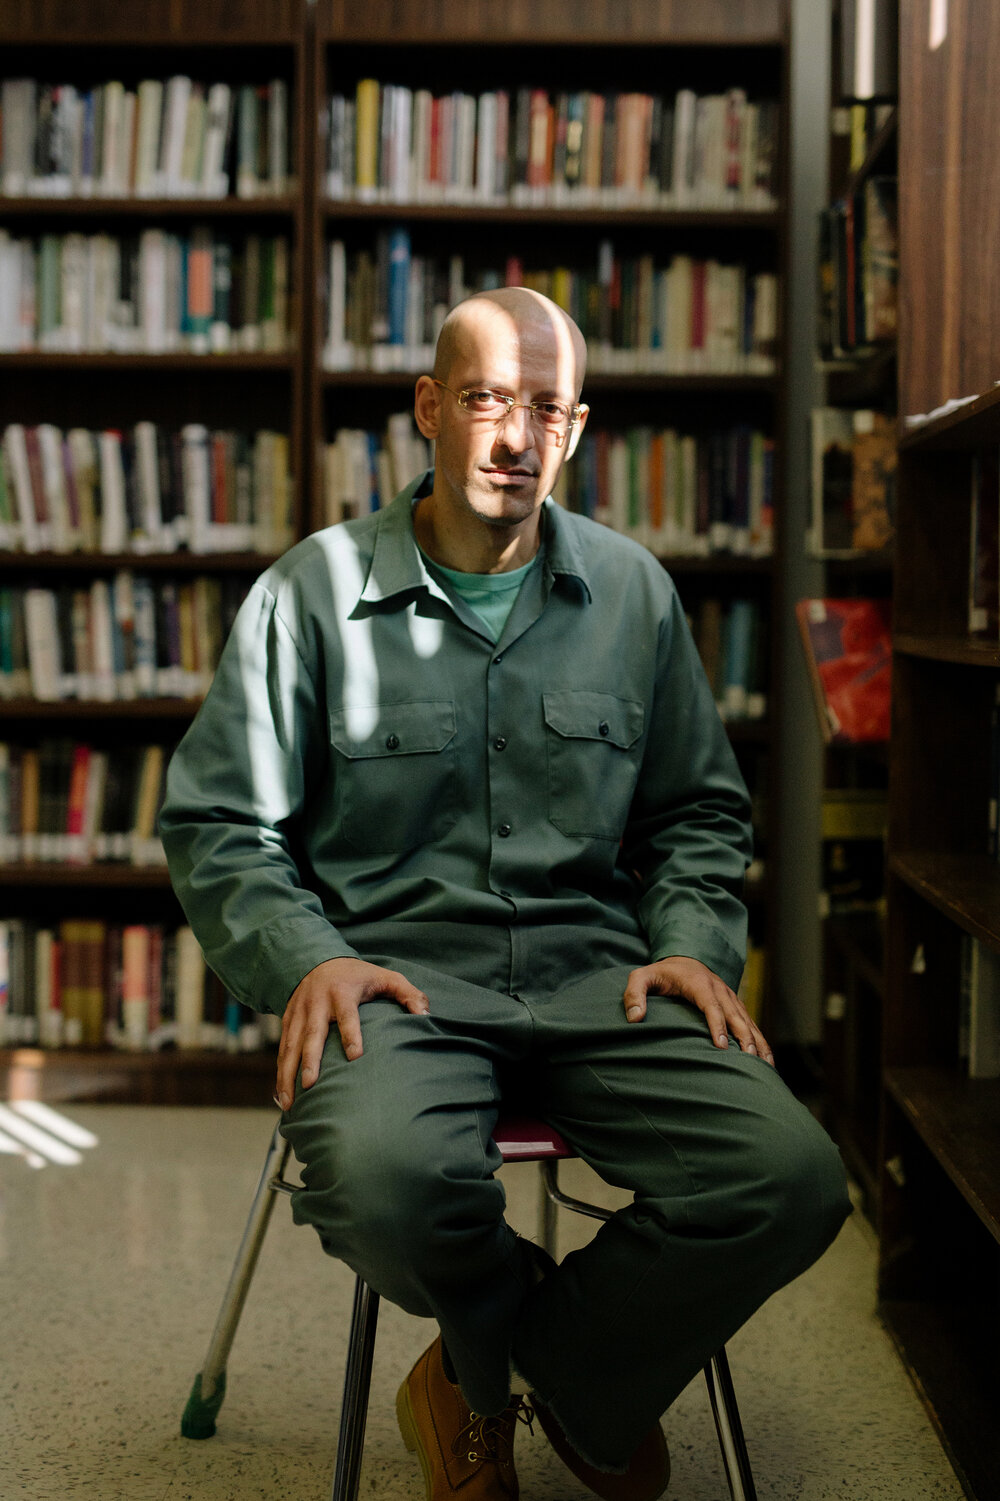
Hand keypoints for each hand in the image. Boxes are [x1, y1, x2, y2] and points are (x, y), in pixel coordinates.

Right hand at [275, 957, 428, 1108]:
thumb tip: (426, 1016)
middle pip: (312, 1033)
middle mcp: (316, 1002)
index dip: (351, 1034)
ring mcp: (298, 1012)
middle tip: (310, 1085)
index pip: (347, 1015)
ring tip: (290, 1103)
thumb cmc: (357, 976)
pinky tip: (281, 1097)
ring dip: (287, 1074)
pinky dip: (279, 1072)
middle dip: (310, 1060)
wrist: (316, 960)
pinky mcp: (286, 1021)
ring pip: (290, 1045)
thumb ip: (408, 994)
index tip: (355, 1057)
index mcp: (342, 992)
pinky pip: (282, 1049)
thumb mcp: (385, 977)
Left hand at [622, 955, 773, 1065]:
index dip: (717, 1024)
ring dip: (758, 1042)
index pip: (711, 1005)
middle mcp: (720, 990)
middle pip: (736, 1015)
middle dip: (745, 1037)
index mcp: (699, 984)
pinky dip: (761, 1040)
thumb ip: (634, 994)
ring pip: (748, 1021)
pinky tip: (768, 1060)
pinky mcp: (736, 1005)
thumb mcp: (642, 977)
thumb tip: (634, 1018)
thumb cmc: (661, 973)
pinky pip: (751, 1023)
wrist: (684, 959)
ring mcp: (730, 997)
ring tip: (767, 1066)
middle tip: (750, 1059)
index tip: (721, 1046)